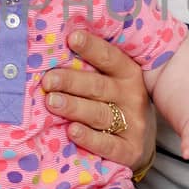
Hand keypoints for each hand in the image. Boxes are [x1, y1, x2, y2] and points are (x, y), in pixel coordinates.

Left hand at [40, 30, 152, 169]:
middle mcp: (133, 97)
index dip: (92, 47)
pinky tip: (72, 131)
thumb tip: (56, 48)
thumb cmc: (116, 103)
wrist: (139, 142)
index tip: (72, 38)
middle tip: (48, 80)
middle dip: (71, 81)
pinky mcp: (130, 151)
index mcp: (129, 74)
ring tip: (52, 102)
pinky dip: (89, 139)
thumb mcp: (114, 81)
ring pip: (99, 114)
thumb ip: (92, 68)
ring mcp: (133, 125)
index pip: (110, 57)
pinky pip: (107, 144)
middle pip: (99, 87)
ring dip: (74, 107)